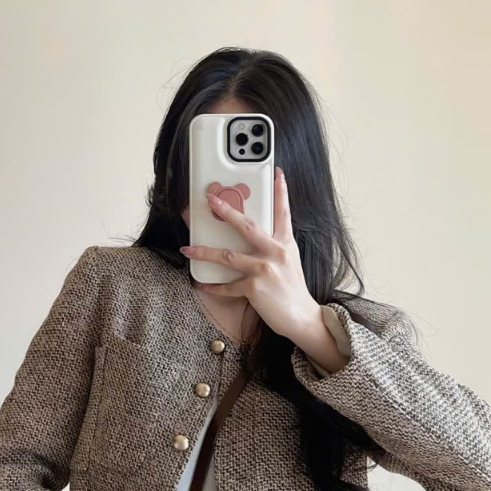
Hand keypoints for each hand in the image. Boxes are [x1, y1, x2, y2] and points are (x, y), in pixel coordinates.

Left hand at [179, 167, 322, 342]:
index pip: (283, 212)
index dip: (280, 191)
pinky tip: (203, 284)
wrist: (302, 317)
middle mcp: (275, 252)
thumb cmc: (293, 291)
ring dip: (204, 252)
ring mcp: (264, 269)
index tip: (276, 172)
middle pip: (247, 226)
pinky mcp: (255, 287)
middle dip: (226, 210)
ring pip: (227, 256)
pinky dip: (214, 286)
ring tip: (188, 249)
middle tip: (210, 199)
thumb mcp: (289, 262)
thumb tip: (254, 238)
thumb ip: (274, 247)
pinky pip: (228, 285)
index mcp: (285, 243)